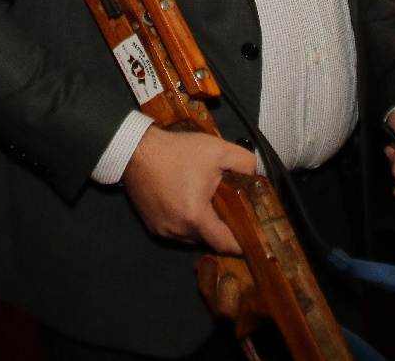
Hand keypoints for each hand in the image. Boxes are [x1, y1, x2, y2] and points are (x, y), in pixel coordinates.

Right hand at [121, 126, 256, 254]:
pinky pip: (176, 231)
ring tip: (208, 204)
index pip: (225, 244)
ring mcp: (163, 230)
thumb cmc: (177, 151)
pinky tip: (189, 203)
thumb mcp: (218, 150)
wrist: (137, 150)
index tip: (251, 236)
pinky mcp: (152, 225)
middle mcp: (178, 231)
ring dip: (202, 226)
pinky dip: (186, 223)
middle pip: (209, 241)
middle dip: (221, 229)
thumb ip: (245, 163)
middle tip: (230, 210)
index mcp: (196, 217)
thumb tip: (256, 176)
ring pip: (192, 237)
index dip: (241, 242)